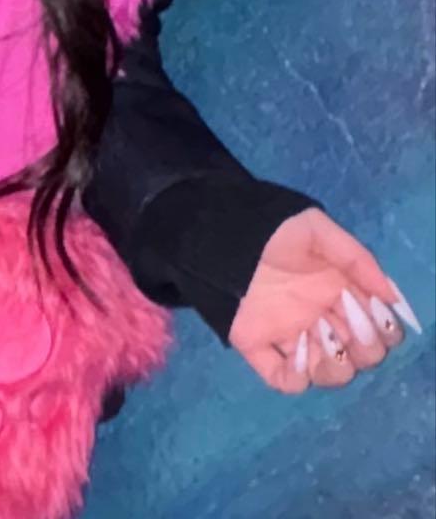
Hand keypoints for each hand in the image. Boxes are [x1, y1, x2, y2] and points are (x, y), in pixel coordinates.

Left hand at [229, 208, 420, 393]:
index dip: (383, 329)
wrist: (220, 234)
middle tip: (341, 321)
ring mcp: (291, 336)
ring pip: (330, 374)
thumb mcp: (317, 229)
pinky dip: (294, 376)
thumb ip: (357, 258)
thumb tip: (391, 298)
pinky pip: (284, 380)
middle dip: (364, 347)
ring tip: (315, 333)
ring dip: (334, 364)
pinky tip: (291, 352)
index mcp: (341, 292)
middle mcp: (322, 319)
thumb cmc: (272, 229)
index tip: (371, 312)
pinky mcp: (259, 347)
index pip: (381, 329)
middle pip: (363, 357)